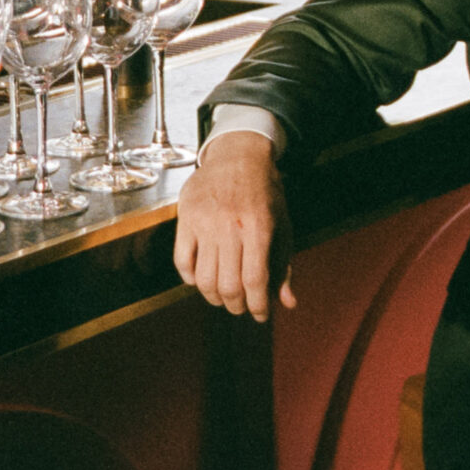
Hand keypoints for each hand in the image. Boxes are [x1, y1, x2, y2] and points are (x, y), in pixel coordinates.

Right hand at [173, 131, 297, 320]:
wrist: (238, 154)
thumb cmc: (265, 191)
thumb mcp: (282, 224)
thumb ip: (284, 265)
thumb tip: (288, 302)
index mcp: (259, 227)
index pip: (255, 280)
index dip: (257, 305)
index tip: (259, 315)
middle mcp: (231, 226)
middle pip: (228, 285)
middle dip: (236, 305)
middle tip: (240, 306)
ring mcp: (205, 221)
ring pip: (204, 278)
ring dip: (214, 297)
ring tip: (222, 297)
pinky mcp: (185, 217)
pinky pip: (181, 260)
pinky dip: (190, 278)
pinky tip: (200, 280)